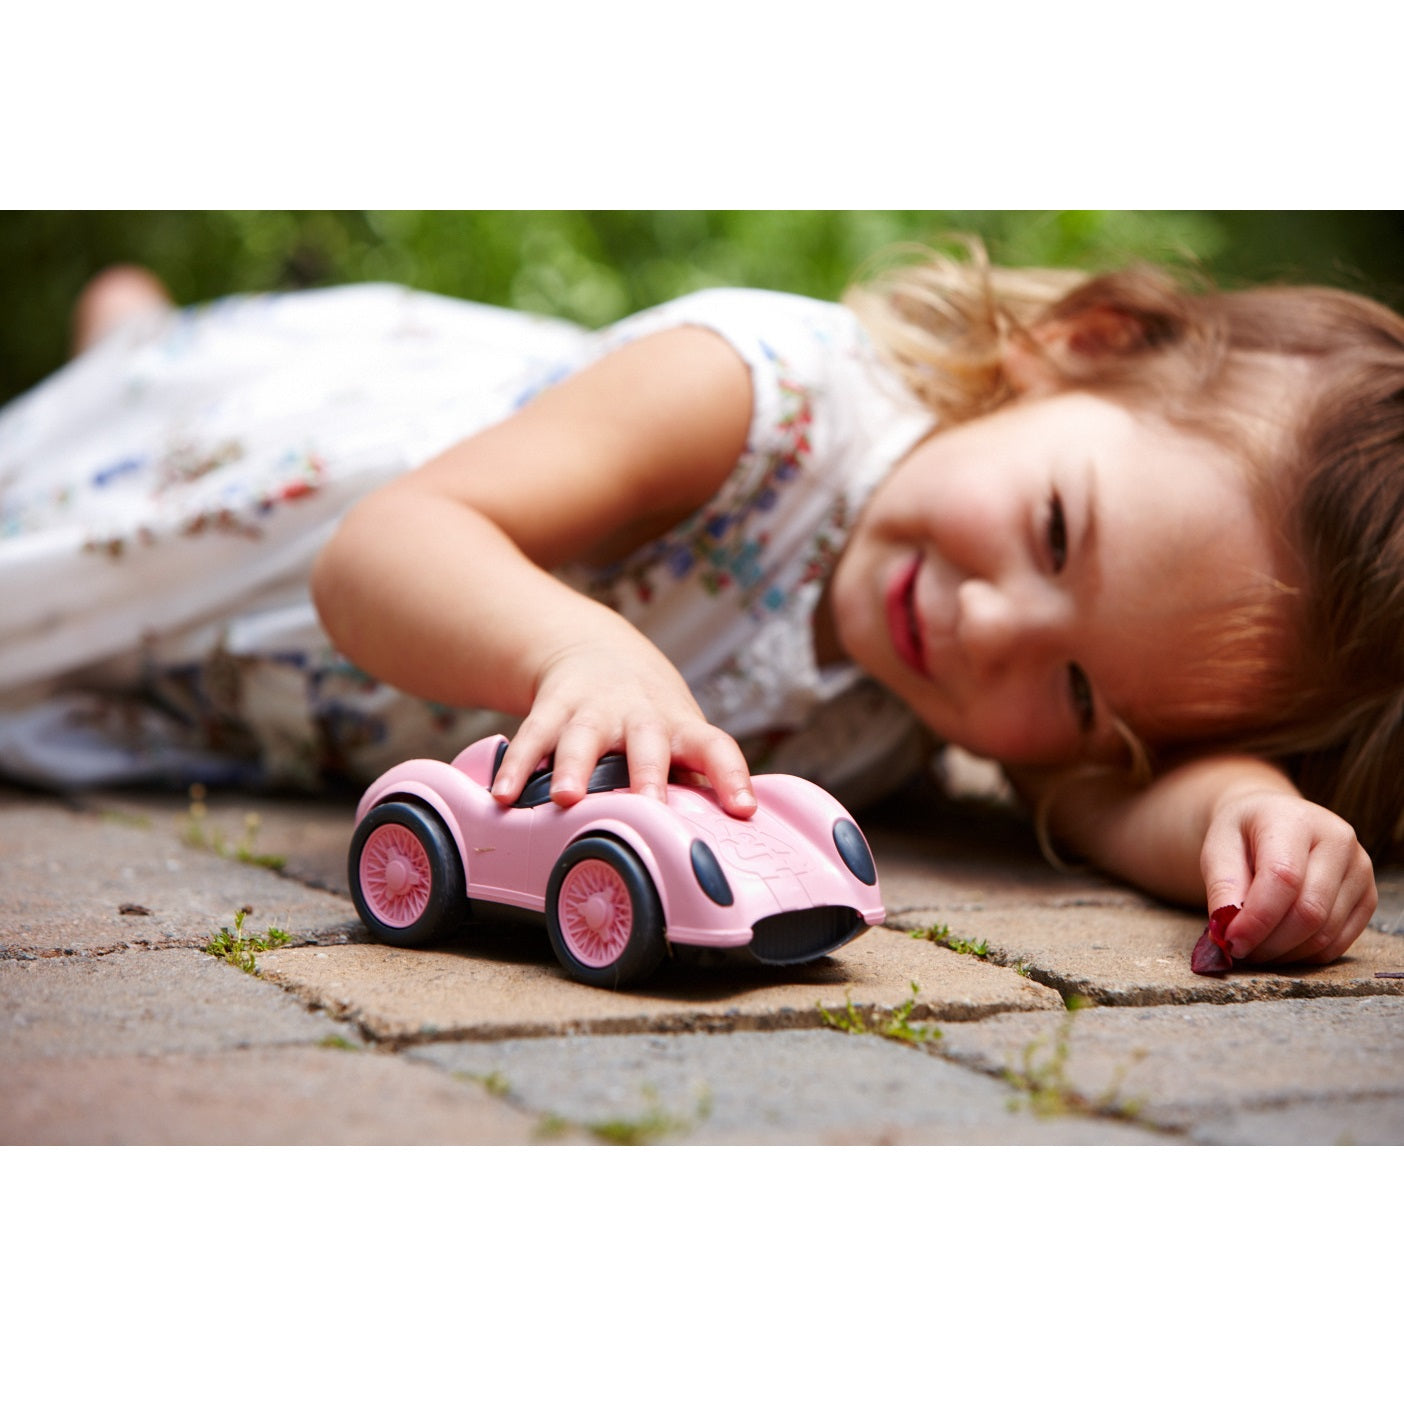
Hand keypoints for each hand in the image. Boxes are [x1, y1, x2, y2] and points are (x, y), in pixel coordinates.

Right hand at [488, 637, 756, 817]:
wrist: (598, 650)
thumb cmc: (651, 717)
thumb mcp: (680, 739)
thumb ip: (694, 785)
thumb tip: (723, 846)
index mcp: (679, 727)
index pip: (715, 747)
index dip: (731, 776)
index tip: (744, 809)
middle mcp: (639, 716)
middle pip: (647, 742)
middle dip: (648, 774)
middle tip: (649, 804)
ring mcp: (593, 710)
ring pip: (583, 736)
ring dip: (574, 766)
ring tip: (566, 798)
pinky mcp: (552, 708)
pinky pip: (532, 738)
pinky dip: (517, 767)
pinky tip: (503, 797)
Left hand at [1201, 788, 1376, 964]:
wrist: (1274, 821)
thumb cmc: (1243, 835)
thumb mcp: (1217, 848)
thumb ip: (1222, 888)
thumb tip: (1227, 933)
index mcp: (1296, 821)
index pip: (1284, 878)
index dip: (1257, 919)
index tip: (1231, 942)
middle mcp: (1338, 841)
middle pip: (1309, 911)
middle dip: (1269, 942)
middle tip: (1239, 950)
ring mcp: (1360, 869)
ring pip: (1325, 933)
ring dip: (1284, 953)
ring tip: (1255, 946)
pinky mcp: (1368, 896)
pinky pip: (1338, 943)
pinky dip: (1305, 955)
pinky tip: (1280, 946)